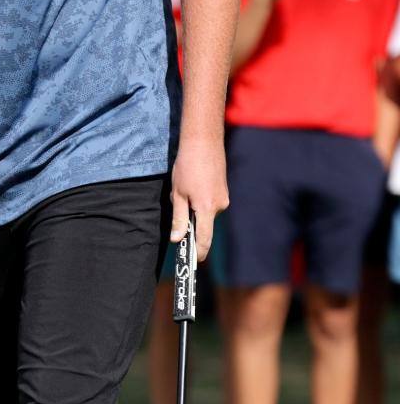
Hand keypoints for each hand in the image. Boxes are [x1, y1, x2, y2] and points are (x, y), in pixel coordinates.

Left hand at [170, 135, 228, 261]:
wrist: (204, 142)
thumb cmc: (187, 166)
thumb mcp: (177, 194)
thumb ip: (178, 218)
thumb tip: (177, 239)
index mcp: (206, 209)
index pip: (204, 239)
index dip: (198, 253)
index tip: (193, 261)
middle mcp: (219, 206)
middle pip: (204, 226)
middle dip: (191, 225)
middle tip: (177, 210)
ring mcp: (224, 198)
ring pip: (207, 214)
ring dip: (195, 211)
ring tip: (184, 191)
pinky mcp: (224, 191)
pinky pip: (211, 204)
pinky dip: (201, 202)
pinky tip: (193, 186)